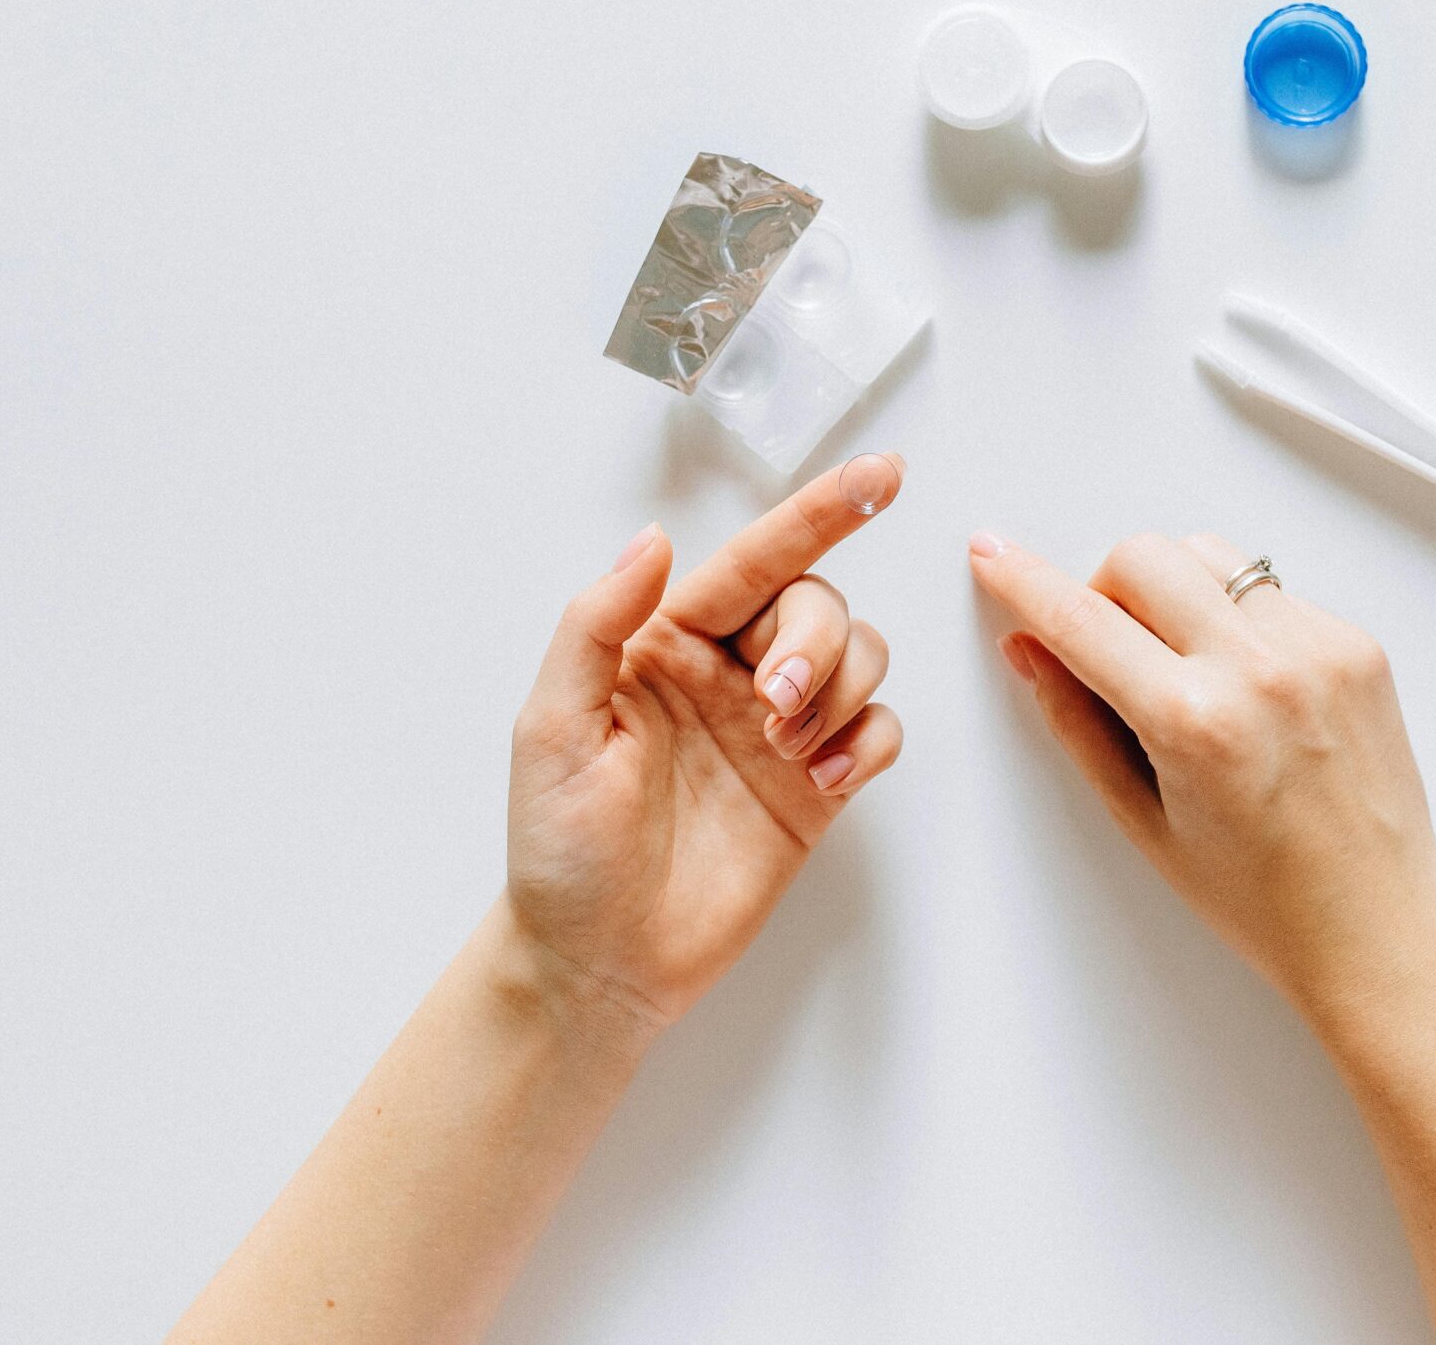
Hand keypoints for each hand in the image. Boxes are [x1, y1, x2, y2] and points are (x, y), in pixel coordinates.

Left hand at [503, 456, 906, 1039]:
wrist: (598, 961)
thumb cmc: (560, 851)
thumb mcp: (552, 729)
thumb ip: (596, 626)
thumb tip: (651, 542)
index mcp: (665, 643)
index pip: (755, 558)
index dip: (821, 511)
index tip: (884, 474)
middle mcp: (728, 673)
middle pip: (817, 604)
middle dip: (815, 641)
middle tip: (775, 708)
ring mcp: (776, 730)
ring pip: (859, 658)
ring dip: (838, 690)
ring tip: (789, 752)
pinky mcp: (813, 788)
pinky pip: (876, 732)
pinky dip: (864, 744)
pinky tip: (820, 782)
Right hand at [970, 530, 1435, 1026]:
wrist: (1379, 925)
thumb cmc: (1268, 900)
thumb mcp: (1144, 822)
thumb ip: (1078, 724)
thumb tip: (1033, 652)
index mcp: (1198, 723)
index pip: (1082, 619)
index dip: (1023, 581)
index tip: (995, 555)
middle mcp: (1262, 671)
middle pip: (1144, 555)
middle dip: (1106, 590)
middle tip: (1109, 653)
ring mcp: (1318, 650)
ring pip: (1209, 556)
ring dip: (1174, 593)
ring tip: (1184, 670)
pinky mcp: (1355, 645)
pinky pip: (1269, 590)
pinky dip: (1237, 619)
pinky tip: (1245, 689)